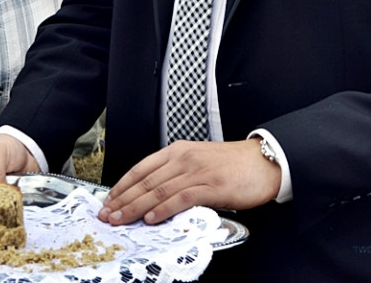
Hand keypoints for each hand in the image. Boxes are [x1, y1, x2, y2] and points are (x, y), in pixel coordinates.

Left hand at [97, 139, 280, 225]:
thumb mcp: (198, 161)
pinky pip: (181, 198)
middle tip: (107, 215)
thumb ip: (176, 173)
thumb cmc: (232, 165)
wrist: (263, 162)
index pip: (141, 168)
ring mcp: (197, 171)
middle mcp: (184, 158)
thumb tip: (152, 194)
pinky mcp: (211, 186)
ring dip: (136, 207)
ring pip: (158, 190)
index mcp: (178, 151)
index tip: (108, 200)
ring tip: (121, 219)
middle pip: (145, 181)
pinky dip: (163, 209)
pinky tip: (151, 218)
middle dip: (123, 199)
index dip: (122, 186)